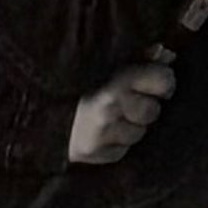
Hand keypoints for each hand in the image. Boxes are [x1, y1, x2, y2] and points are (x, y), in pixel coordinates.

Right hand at [66, 51, 178, 166]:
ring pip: (139, 133)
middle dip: (144, 107)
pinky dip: (116, 142)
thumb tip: (168, 55)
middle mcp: (112, 106)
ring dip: (130, 126)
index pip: (165, 81)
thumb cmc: (79, 83)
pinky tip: (102, 131)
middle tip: (127, 101)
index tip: (156, 84)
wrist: (39, 112)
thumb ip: (140, 58)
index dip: (163, 83)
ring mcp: (103, 132)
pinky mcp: (95, 152)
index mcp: (118, 79)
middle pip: (153, 111)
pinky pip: (122, 150)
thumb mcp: (108, 63)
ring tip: (111, 116)